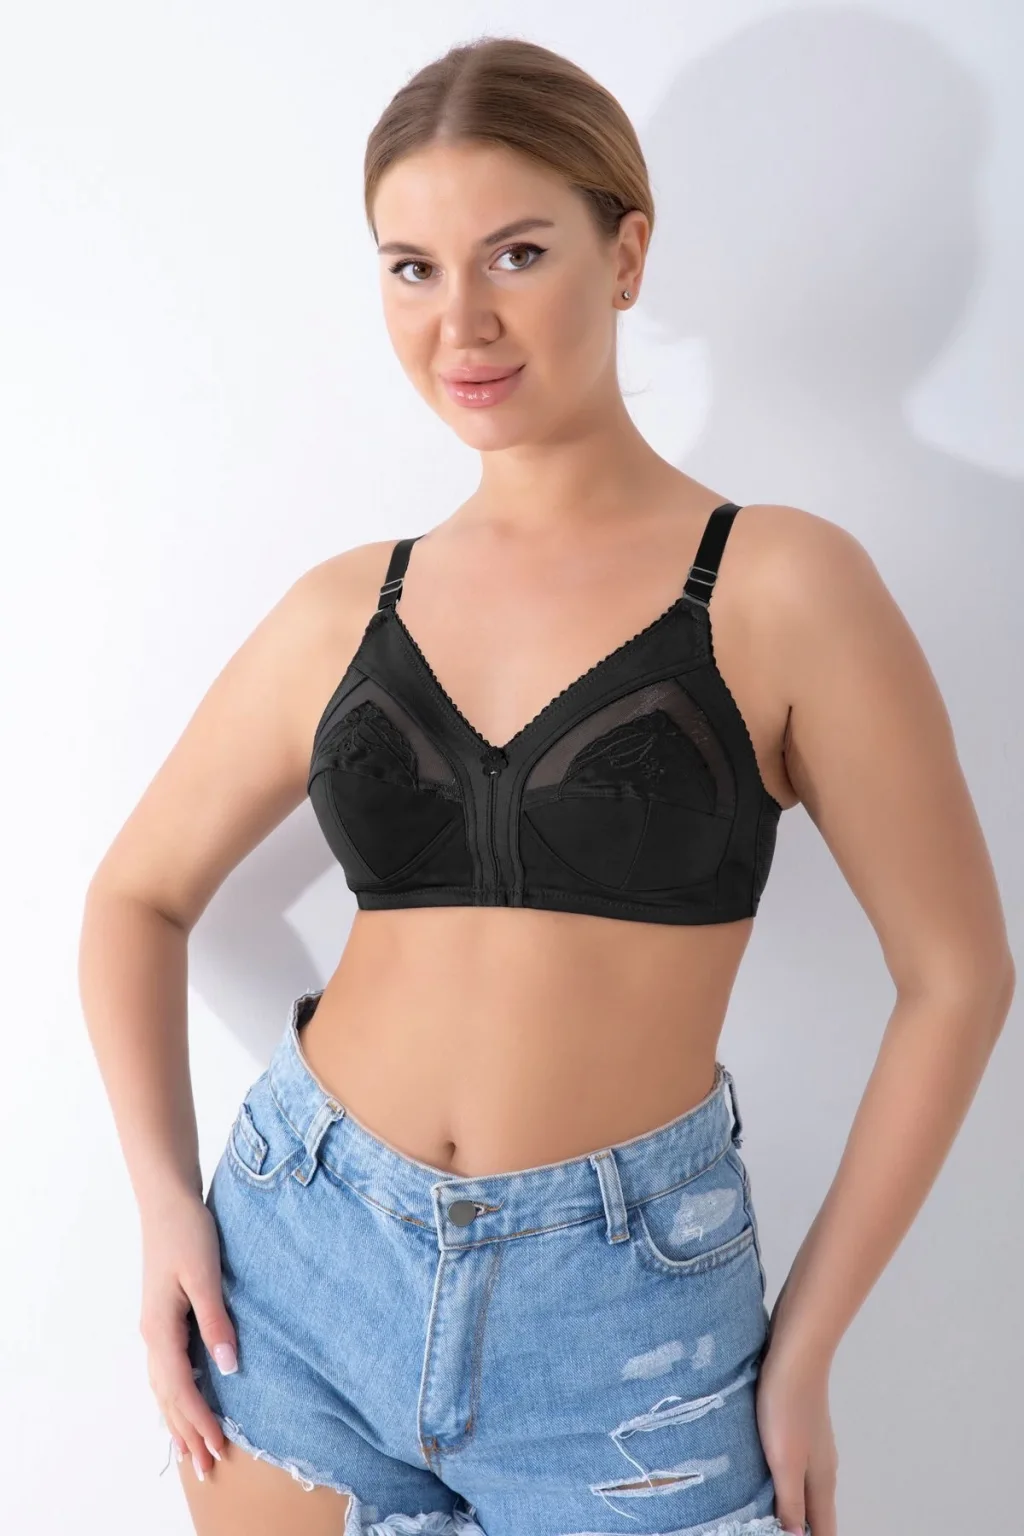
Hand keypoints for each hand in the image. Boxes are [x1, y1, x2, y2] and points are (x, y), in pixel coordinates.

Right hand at [139, 1192, 235, 1481]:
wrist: (167, 1202)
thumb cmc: (188, 1232)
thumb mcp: (205, 1274)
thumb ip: (215, 1321)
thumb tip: (227, 1367)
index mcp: (160, 1328)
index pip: (180, 1388)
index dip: (199, 1420)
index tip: (219, 1446)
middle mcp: (152, 1334)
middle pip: (167, 1397)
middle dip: (186, 1433)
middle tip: (205, 1468)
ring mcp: (154, 1327)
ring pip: (163, 1387)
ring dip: (178, 1419)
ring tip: (191, 1451)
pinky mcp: (162, 1318)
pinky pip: (165, 1370)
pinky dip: (174, 1396)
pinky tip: (184, 1404)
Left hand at [755, 1343, 838, 1535]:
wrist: (796, 1353)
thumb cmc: (787, 1406)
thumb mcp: (785, 1460)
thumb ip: (791, 1502)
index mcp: (822, 1482)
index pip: (824, 1530)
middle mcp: (822, 1468)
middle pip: (817, 1513)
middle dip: (801, 1531)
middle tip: (771, 1532)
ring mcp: (813, 1445)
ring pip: (806, 1489)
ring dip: (792, 1508)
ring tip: (766, 1515)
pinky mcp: (799, 1426)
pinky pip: (796, 1466)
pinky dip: (784, 1483)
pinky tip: (764, 1477)